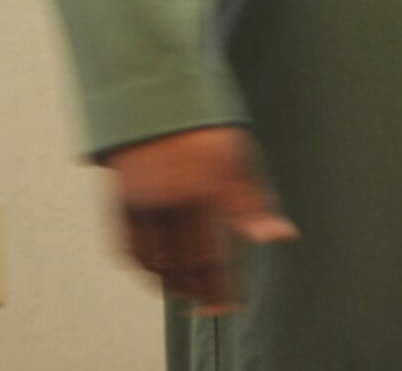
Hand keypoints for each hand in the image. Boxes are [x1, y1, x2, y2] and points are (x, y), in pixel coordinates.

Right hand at [102, 126, 297, 314]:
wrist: (156, 92)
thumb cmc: (204, 123)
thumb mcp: (241, 155)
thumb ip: (254, 202)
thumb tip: (280, 236)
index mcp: (208, 183)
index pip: (217, 248)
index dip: (225, 281)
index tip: (236, 302)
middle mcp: (173, 195)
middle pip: (185, 259)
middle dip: (202, 289)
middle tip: (216, 308)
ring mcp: (143, 198)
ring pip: (155, 258)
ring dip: (173, 283)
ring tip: (191, 295)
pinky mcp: (121, 198)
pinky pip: (129, 244)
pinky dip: (145, 265)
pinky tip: (158, 274)